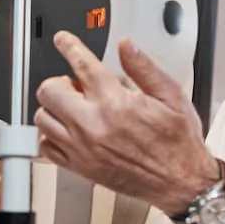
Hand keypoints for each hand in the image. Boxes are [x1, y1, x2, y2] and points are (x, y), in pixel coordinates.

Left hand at [34, 32, 219, 215]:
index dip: (69, 46)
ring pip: (43, 117)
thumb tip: (126, 46)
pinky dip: (52, 135)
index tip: (63, 40)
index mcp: (115, 103)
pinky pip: (47, 146)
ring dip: (54, 107)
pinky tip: (70, 129)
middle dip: (60, 80)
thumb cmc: (178, 143)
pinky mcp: (80, 167)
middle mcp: (93, 125)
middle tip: (75, 84)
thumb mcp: (171, 96)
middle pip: (50, 90)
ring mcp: (82, 148)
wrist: (180, 183)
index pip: (81, 65)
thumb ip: (144, 68)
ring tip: (73, 106)